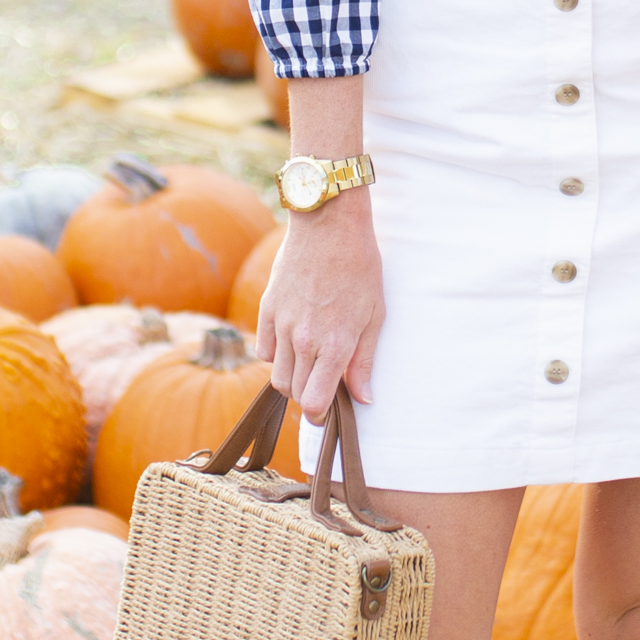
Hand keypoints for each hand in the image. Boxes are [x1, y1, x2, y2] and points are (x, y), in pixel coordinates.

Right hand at [254, 189, 385, 420]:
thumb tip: (363, 399)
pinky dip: (277, 355)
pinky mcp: (267, 309)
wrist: (329, 224)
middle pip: (295, 394)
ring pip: (277, 376)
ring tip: (310, 364)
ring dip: (293, 379)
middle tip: (324, 385)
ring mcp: (282, 324)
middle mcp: (304, 339)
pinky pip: (264, 350)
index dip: (321, 415)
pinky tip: (294, 343)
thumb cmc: (360, 267)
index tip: (328, 412)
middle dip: (309, 398)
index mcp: (335, 344)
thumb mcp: (374, 315)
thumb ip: (364, 361)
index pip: (315, 403)